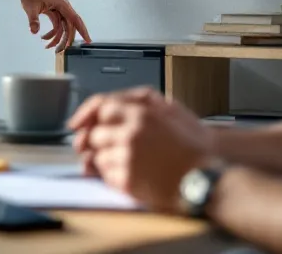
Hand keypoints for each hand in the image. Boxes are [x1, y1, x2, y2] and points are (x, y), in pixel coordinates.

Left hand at [10, 0, 89, 50]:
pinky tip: (45, 38)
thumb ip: (33, 20)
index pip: (75, 19)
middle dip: (65, 40)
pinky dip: (52, 34)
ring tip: (49, 46)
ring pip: (64, 28)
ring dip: (57, 39)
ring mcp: (60, 11)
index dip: (82, 30)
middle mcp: (63, 8)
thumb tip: (34, 31)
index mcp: (62, 5)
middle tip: (60, 50)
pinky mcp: (55, 14)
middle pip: (70, 27)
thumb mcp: (30, 8)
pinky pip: (58, 27)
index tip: (88, 40)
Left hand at [69, 87, 215, 211]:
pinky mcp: (127, 180)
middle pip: (94, 134)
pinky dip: (111, 176)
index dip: (85, 115)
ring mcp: (127, 157)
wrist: (205, 178)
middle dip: (96, 142)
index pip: (100, 107)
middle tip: (104, 148)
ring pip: (96, 156)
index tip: (76, 124)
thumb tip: (108, 106)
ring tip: (126, 163)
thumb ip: (138, 101)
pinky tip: (130, 175)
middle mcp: (131, 133)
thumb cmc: (192, 145)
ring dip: (104, 160)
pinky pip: (105, 176)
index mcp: (141, 114)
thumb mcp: (170, 109)